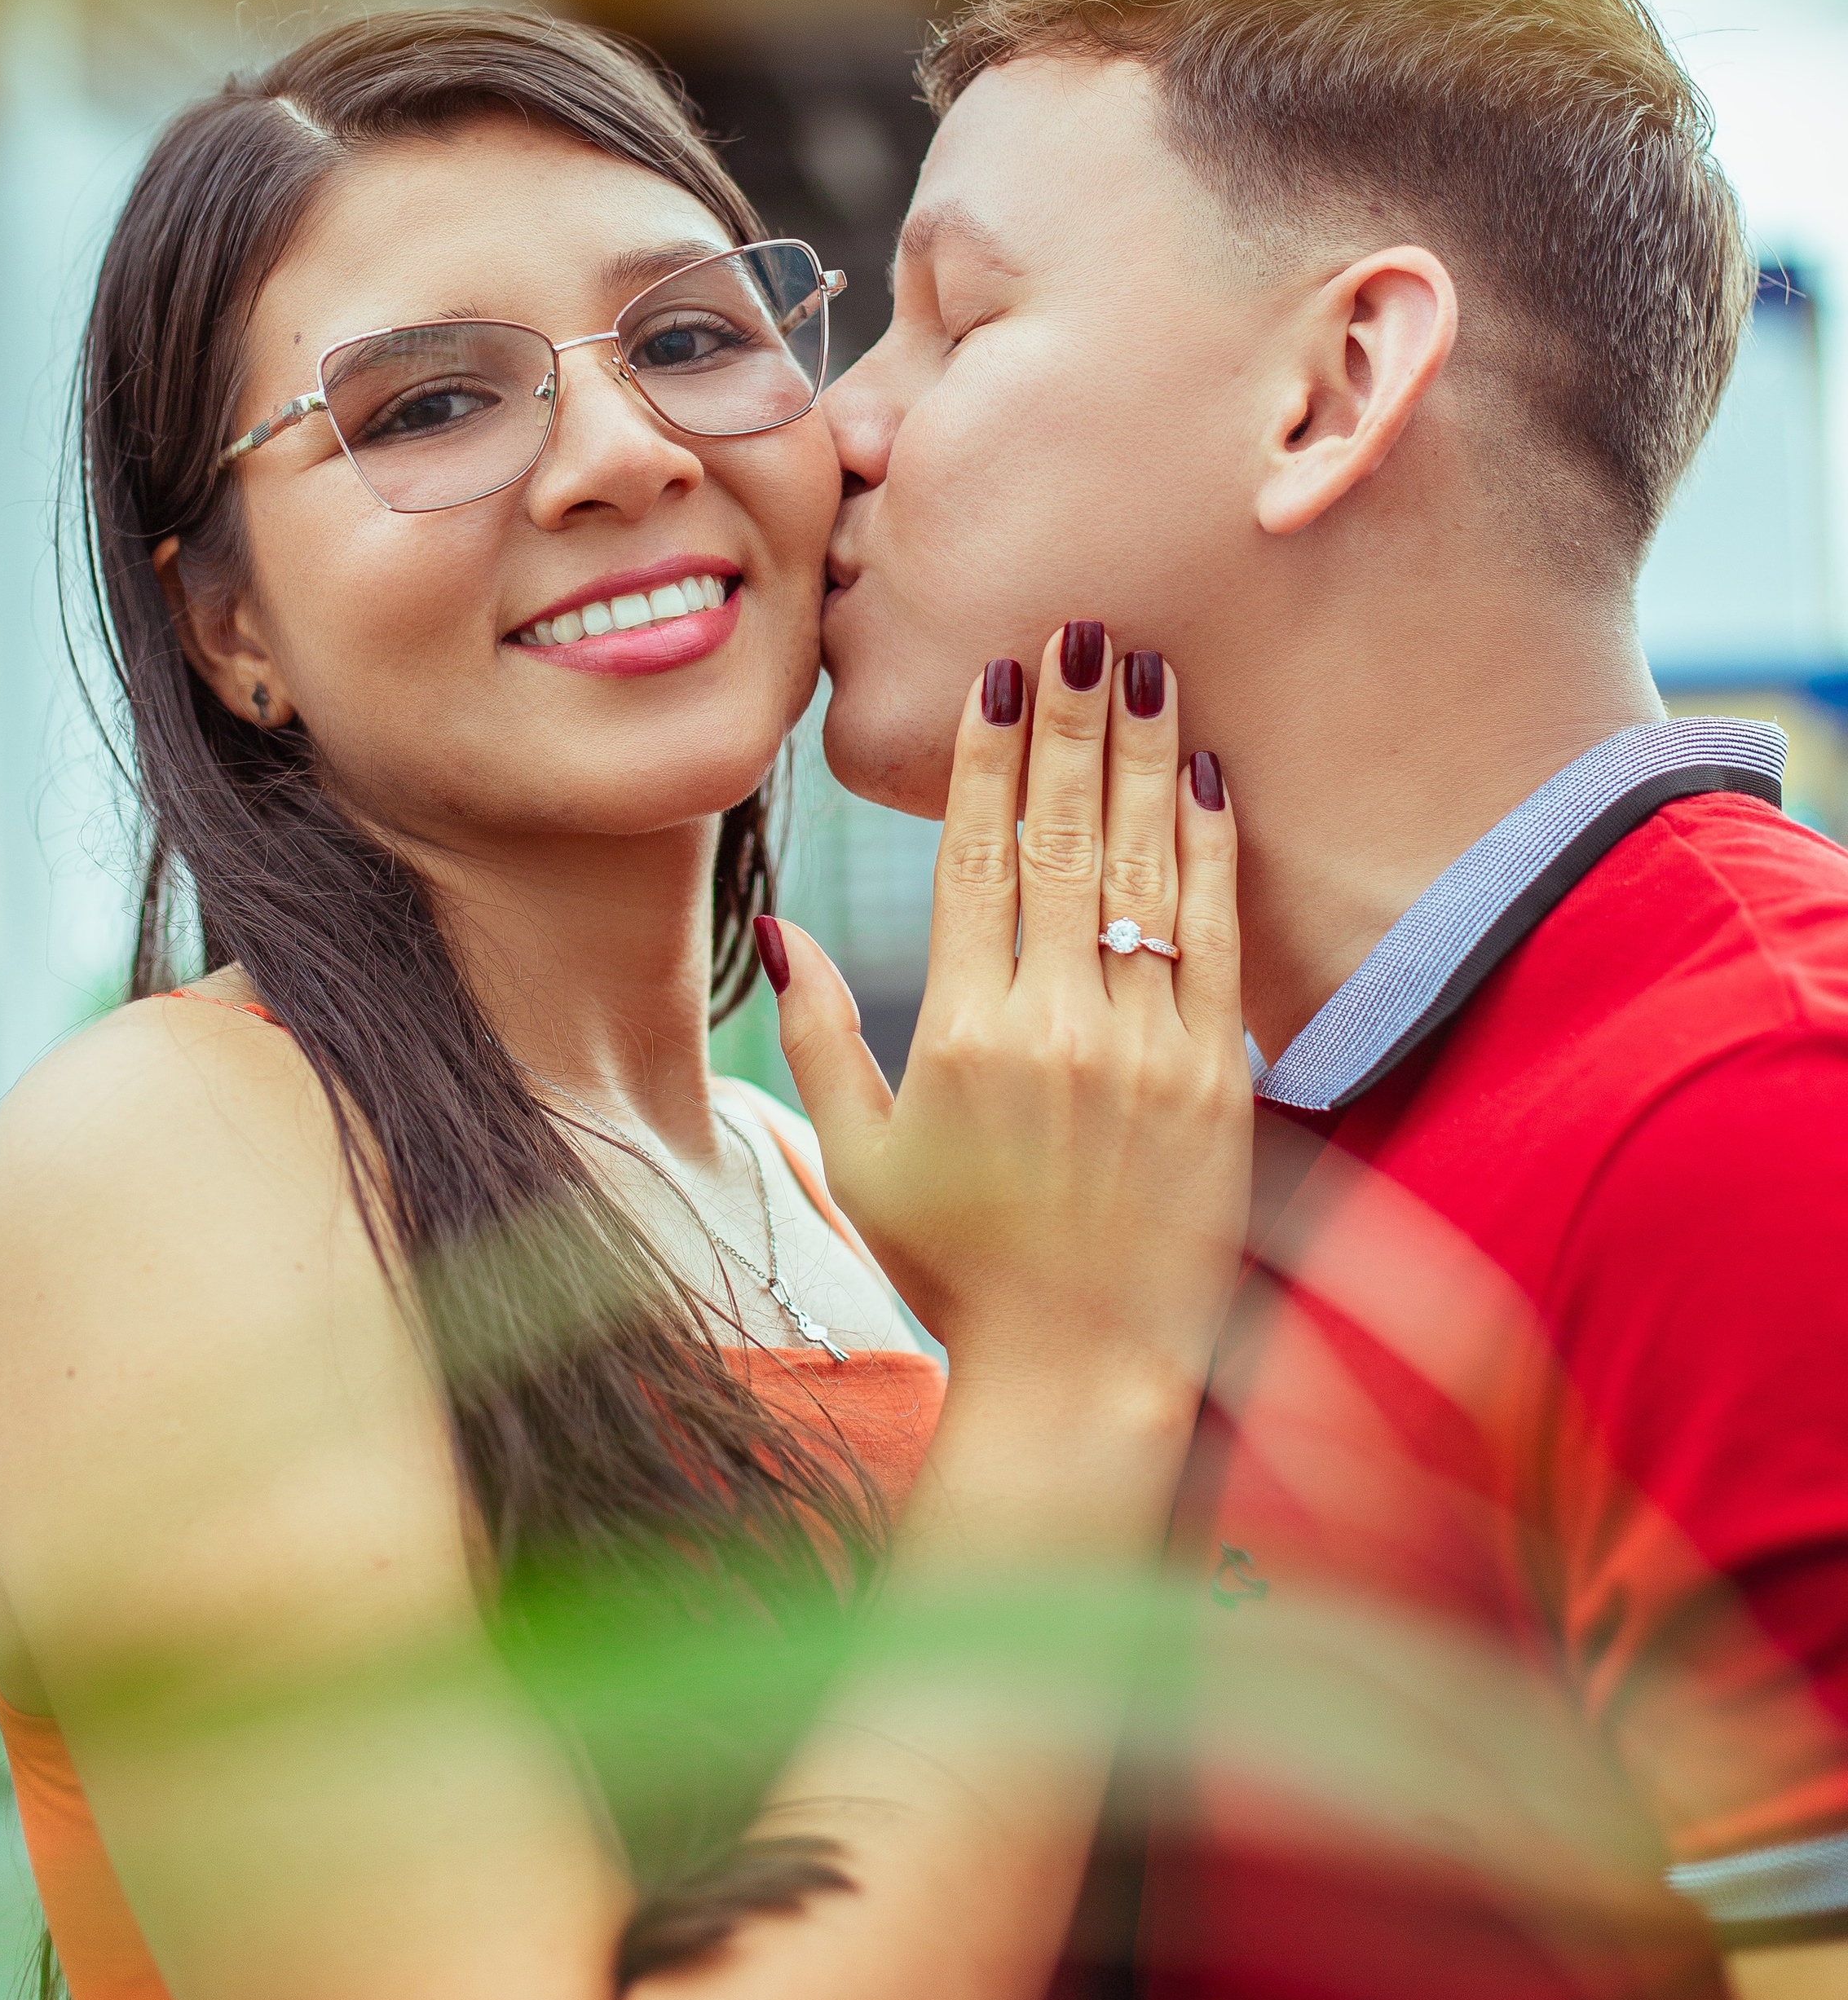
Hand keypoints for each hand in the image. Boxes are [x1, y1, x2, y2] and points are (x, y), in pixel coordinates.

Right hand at [762, 628, 1251, 1407]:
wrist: (1085, 1375)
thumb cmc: (960, 1272)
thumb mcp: (861, 1162)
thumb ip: (823, 1040)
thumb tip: (781, 931)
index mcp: (960, 1037)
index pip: (974, 858)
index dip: (986, 757)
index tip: (999, 673)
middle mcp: (1053, 1028)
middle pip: (1059, 839)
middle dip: (1072, 722)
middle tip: (1083, 624)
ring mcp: (1143, 1050)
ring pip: (1141, 871)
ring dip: (1145, 758)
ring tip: (1148, 664)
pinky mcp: (1216, 1078)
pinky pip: (1218, 940)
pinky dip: (1213, 851)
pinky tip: (1210, 774)